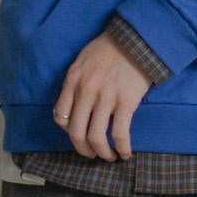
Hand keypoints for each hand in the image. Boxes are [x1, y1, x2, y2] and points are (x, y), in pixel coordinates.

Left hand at [53, 32, 153, 159]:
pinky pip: (119, 134)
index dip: (68, 131)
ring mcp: (105, 99)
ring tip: (109, 157)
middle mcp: (86, 92)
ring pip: (96, 137)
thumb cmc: (109, 49)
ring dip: (102, 153)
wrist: (136, 40)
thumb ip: (76, 82)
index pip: (60, 116)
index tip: (78, 135)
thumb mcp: (82, 61)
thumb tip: (75, 105)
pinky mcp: (126, 103)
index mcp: (73, 81)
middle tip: (91, 154)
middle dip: (83, 149)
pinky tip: (126, 153)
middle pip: (76, 132)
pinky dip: (122, 148)